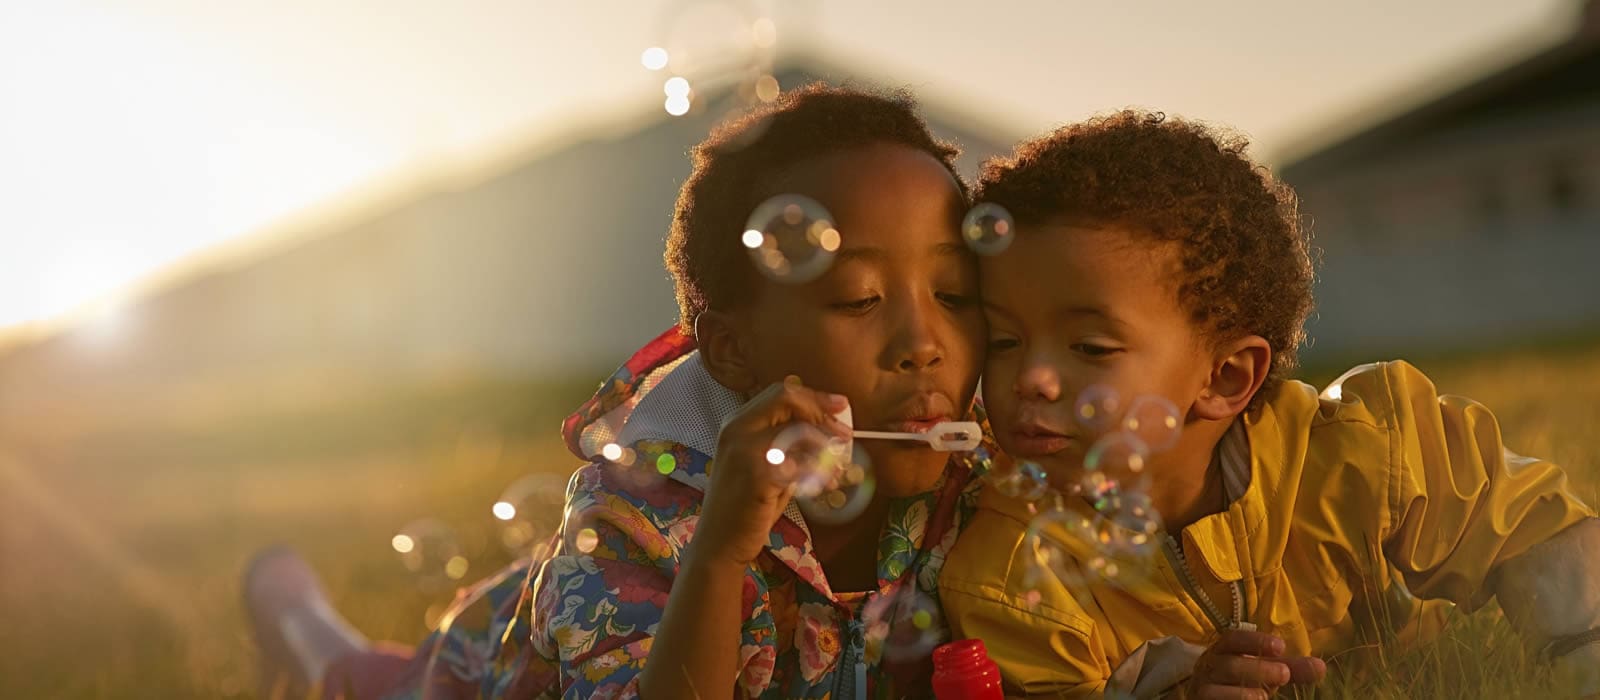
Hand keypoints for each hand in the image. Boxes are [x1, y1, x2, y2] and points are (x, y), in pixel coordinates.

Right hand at [695, 379, 850, 567]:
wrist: (719, 544)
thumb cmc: (745, 507)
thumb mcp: (763, 467)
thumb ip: (786, 446)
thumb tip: (825, 430)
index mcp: (737, 424)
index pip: (780, 392)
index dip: (814, 397)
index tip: (840, 406)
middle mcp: (737, 430)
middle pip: (788, 399)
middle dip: (823, 413)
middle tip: (845, 435)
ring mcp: (744, 450)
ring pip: (798, 430)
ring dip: (826, 448)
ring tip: (838, 468)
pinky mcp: (757, 474)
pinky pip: (800, 462)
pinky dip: (819, 472)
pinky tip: (825, 485)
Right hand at [1183, 630, 1325, 699]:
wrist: (1210, 697)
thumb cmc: (1241, 682)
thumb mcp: (1265, 673)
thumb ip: (1290, 669)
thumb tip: (1320, 667)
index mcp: (1223, 651)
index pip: (1233, 639)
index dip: (1254, 640)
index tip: (1280, 646)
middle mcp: (1209, 668)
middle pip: (1228, 664)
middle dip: (1256, 669)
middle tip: (1284, 674)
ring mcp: (1202, 689)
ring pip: (1214, 690)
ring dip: (1241, 693)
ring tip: (1262, 697)